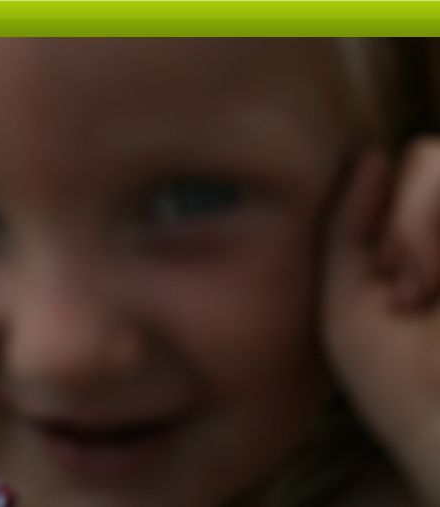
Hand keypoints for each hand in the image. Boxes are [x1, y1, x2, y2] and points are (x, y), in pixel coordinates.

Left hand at [324, 138, 439, 504]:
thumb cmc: (396, 381)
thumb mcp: (348, 297)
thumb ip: (350, 225)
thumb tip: (372, 154)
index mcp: (422, 235)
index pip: (412, 164)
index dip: (388, 211)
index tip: (387, 278)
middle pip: (432, 153)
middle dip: (409, 220)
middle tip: (409, 289)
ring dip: (427, 226)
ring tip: (426, 291)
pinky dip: (438, 235)